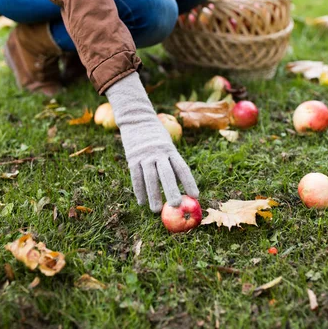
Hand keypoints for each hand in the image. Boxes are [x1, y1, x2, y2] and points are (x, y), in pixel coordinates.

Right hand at [105, 72, 198, 211]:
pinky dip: (139, 190)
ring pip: (150, 178)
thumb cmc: (156, 136)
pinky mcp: (132, 158)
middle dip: (171, 190)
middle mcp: (159, 152)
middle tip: (176, 206)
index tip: (195, 196)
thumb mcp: (167, 144)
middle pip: (166, 174)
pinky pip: (136, 177)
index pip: (182, 167)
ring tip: (156, 210)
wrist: (137, 118)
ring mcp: (144, 155)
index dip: (189, 182)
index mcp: (170, 150)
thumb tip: (179, 186)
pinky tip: (142, 202)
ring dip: (153, 195)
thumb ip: (171, 162)